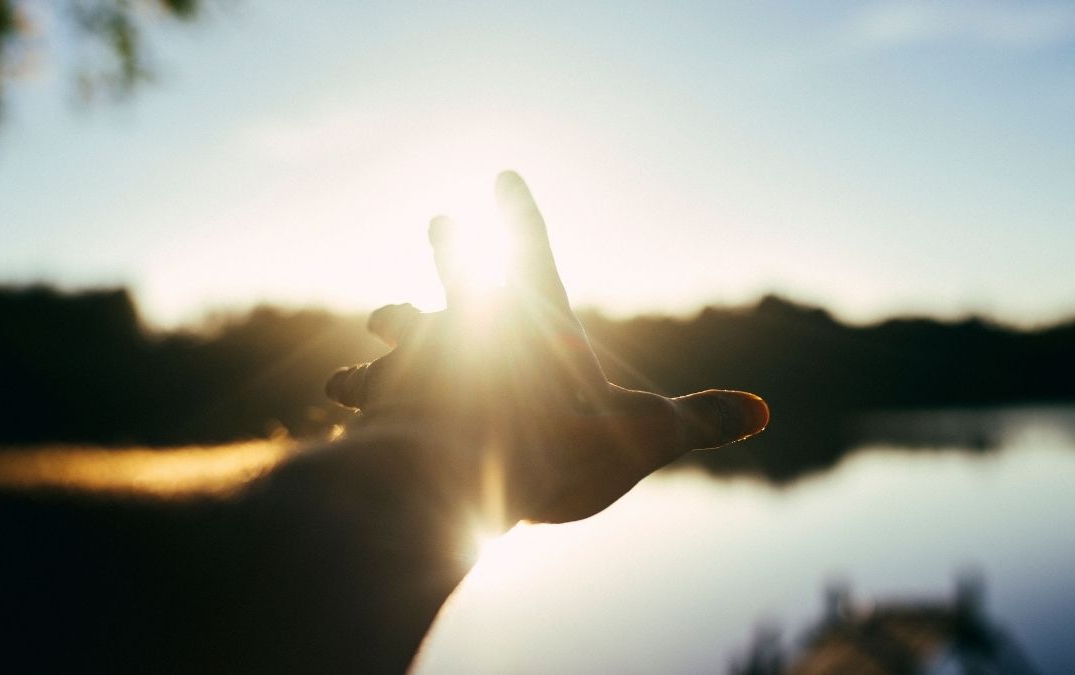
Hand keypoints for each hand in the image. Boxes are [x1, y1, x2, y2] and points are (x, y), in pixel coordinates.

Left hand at [326, 172, 768, 523]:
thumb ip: (698, 421)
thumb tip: (761, 414)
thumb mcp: (645, 434)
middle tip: (440, 221)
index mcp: (533, 318)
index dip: (520, 211)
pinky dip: (361, 388)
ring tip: (378, 317)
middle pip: (457, 272)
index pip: (532, 247)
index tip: (502, 173)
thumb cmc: (557, 444)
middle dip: (453, 248)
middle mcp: (470, 322)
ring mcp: (421, 355)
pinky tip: (343, 395)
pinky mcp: (384, 396)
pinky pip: (368, 386)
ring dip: (392, 322)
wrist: (458, 472)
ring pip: (401, 325)